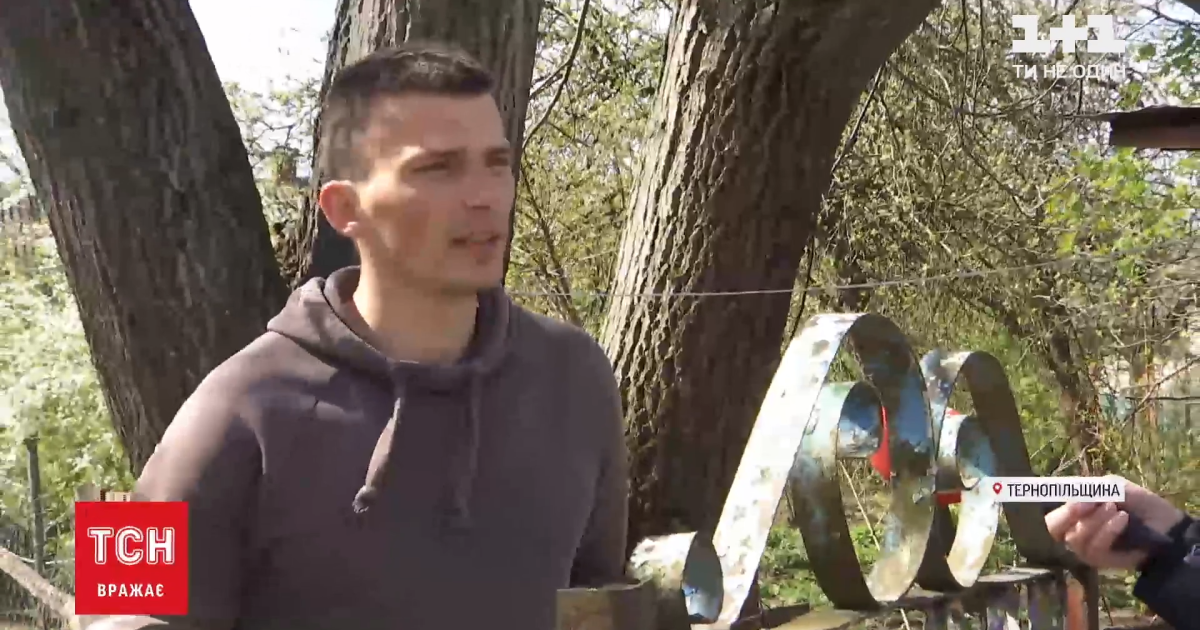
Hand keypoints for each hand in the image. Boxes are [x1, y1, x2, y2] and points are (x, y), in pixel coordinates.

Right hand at [1044, 477, 1184, 570]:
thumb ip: (1091, 489)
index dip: (1052, 503)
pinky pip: (1094, 547)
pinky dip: (1107, 530)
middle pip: (1052, 528)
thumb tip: (1073, 499)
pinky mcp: (1100, 561)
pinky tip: (1122, 519)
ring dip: (1094, 520)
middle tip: (1086, 504)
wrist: (1167, 526)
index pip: (1049, 510)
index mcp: (1073, 512)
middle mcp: (1073, 530)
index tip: (1076, 497)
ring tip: (1115, 509)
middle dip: (1068, 514)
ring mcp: (1085, 547)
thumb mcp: (1113, 486)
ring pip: (1075, 537)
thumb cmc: (1138, 504)